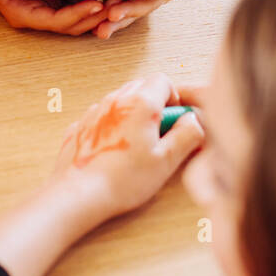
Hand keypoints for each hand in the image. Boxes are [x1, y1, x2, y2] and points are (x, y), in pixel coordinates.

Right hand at [0, 0, 108, 34]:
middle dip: (97, 17)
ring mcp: (46, 6)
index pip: (57, 22)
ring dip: (102, 10)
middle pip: (73, 24)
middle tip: (123, 3)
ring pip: (80, 16)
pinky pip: (78, 1)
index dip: (78, 16)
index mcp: (22, 13)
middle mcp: (38, 14)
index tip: (99, 5)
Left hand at [52, 73, 203, 218]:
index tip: (175, 119)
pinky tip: (114, 150)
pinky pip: (101, 116)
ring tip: (136, 144)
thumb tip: (194, 120)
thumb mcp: (167, 160)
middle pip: (141, 87)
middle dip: (154, 104)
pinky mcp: (80, 126)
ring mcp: (94, 112)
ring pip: (120, 100)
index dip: (174, 98)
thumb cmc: (124, 180)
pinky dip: (112, 126)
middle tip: (159, 133)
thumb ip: (187, 134)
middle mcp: (115, 100)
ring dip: (132, 114)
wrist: (80, 194)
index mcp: (140, 104)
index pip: (162, 81)